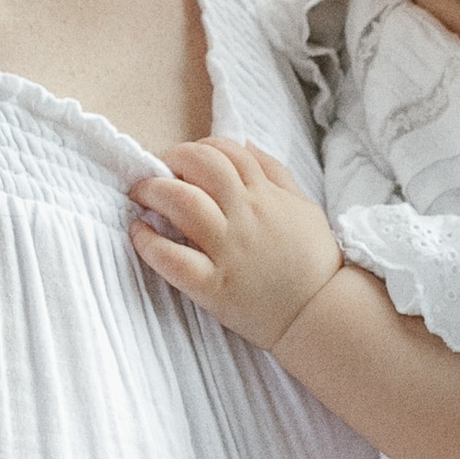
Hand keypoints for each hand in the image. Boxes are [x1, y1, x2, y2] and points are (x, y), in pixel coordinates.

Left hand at [131, 139, 343, 352]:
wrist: (320, 314)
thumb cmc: (313, 262)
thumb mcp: (303, 207)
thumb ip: (275, 173)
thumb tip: (246, 144)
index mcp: (267, 196)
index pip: (228, 151)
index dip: (202, 147)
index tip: (189, 160)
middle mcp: (246, 216)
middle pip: (202, 166)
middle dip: (174, 159)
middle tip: (160, 170)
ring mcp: (228, 250)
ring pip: (183, 203)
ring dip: (154, 191)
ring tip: (141, 194)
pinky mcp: (213, 286)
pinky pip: (173, 259)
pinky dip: (149, 243)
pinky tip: (138, 233)